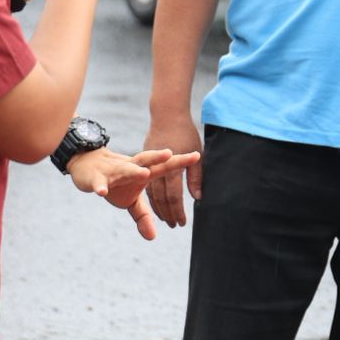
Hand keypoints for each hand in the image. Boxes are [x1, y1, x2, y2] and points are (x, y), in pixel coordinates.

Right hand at [68, 146, 202, 239]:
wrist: (87, 164)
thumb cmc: (117, 182)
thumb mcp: (131, 200)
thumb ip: (143, 216)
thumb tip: (152, 237)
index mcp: (142, 172)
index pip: (164, 167)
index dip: (179, 162)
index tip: (197, 155)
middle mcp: (130, 168)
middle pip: (147, 162)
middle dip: (159, 159)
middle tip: (172, 154)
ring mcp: (113, 172)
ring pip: (125, 170)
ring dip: (134, 171)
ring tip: (145, 174)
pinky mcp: (97, 178)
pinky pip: (99, 182)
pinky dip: (101, 187)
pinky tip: (103, 192)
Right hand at [144, 113, 203, 227]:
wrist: (167, 115)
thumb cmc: (186, 133)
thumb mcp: (197, 153)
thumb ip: (196, 177)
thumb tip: (197, 197)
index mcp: (172, 167)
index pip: (174, 196)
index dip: (178, 211)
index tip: (183, 222)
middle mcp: (157, 168)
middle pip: (161, 197)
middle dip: (168, 213)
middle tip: (175, 225)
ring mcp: (148, 164)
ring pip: (150, 193)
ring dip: (158, 208)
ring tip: (167, 220)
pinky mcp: (142, 161)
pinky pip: (144, 184)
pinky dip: (150, 197)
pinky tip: (156, 205)